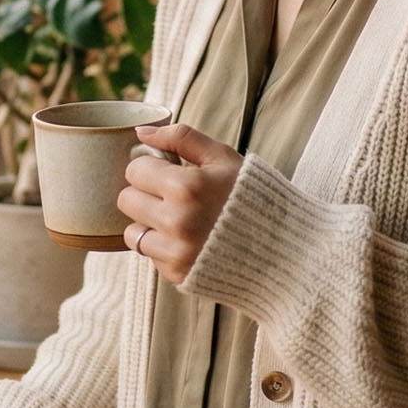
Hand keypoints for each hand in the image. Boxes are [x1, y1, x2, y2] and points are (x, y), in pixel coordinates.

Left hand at [117, 120, 242, 285]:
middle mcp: (177, 222)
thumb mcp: (223, 158)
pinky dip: (162, 246)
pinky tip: (188, 240)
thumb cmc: (251, 197)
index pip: (135, 170)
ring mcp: (175, 252)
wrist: (281, 249)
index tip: (168, 172)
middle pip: (126, 200)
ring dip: (149, 223)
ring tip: (178, 219)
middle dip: (144, 193)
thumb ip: (182, 138)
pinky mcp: (176, 274)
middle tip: (171, 195)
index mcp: (187, 187)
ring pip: (132, 231)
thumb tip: (141, 132)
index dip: (151, 167)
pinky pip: (149, 255)